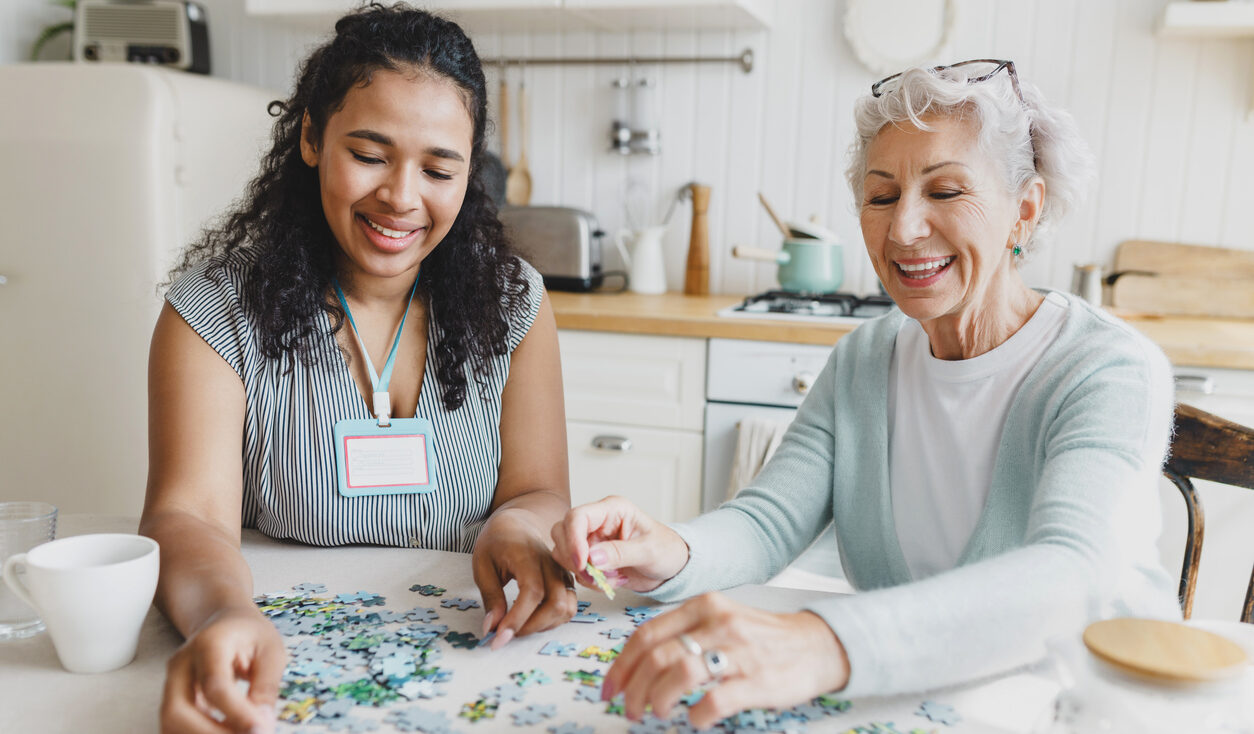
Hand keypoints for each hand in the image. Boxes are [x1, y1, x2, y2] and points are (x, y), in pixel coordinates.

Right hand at [160, 605, 285, 733]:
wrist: (224, 623)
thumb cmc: (251, 635)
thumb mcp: (271, 651)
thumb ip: (266, 687)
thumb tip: (262, 726)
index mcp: (209, 643)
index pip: (215, 686)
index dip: (237, 714)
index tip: (261, 731)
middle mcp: (181, 665)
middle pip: (177, 712)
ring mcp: (171, 684)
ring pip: (170, 724)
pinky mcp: (172, 701)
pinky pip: (177, 728)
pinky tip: (231, 732)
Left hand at [473, 507, 577, 649]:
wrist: (518, 523)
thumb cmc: (497, 541)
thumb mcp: (482, 565)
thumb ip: (490, 597)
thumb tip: (492, 628)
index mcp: (528, 554)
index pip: (532, 592)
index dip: (517, 619)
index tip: (499, 638)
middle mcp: (552, 564)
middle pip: (556, 604)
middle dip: (530, 627)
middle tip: (504, 634)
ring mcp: (563, 572)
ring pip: (567, 608)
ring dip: (543, 626)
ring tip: (517, 626)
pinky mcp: (567, 580)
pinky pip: (568, 607)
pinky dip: (551, 621)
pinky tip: (531, 619)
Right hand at [550, 495, 688, 593]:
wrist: (672, 566)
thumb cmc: (666, 550)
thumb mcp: (649, 551)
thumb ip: (621, 553)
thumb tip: (592, 558)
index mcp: (612, 509)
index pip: (578, 516)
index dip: (573, 540)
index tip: (582, 564)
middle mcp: (597, 521)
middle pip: (562, 532)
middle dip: (574, 559)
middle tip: (596, 576)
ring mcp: (591, 539)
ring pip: (564, 553)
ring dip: (583, 572)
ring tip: (612, 578)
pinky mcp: (590, 557)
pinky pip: (575, 569)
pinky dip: (589, 580)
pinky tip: (612, 581)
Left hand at [604, 593, 849, 727]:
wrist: (816, 645)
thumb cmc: (761, 638)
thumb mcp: (720, 619)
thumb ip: (684, 633)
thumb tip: (636, 663)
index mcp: (703, 606)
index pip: (646, 634)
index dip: (621, 665)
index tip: (609, 688)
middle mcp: (718, 623)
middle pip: (657, 656)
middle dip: (634, 688)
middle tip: (629, 708)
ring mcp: (738, 651)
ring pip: (679, 674)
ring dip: (658, 700)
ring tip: (656, 713)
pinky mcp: (756, 680)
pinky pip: (714, 700)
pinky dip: (697, 715)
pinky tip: (696, 719)